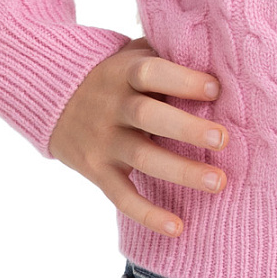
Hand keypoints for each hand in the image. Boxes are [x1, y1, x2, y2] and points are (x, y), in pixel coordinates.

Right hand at [48, 37, 227, 235]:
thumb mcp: (131, 54)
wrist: (53, 99)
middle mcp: (112, 107)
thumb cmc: (115, 75)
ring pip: (142, 158)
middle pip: (147, 116)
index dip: (181, 80)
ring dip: (181, 171)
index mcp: (123, 73)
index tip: (215, 89)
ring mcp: (102, 141)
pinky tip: (178, 227)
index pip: (150, 73)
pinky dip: (148, 214)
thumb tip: (219, 50)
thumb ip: (166, 52)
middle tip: (222, 139)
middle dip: (186, 128)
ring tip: (218, 182)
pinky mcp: (96, 171)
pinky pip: (122, 196)